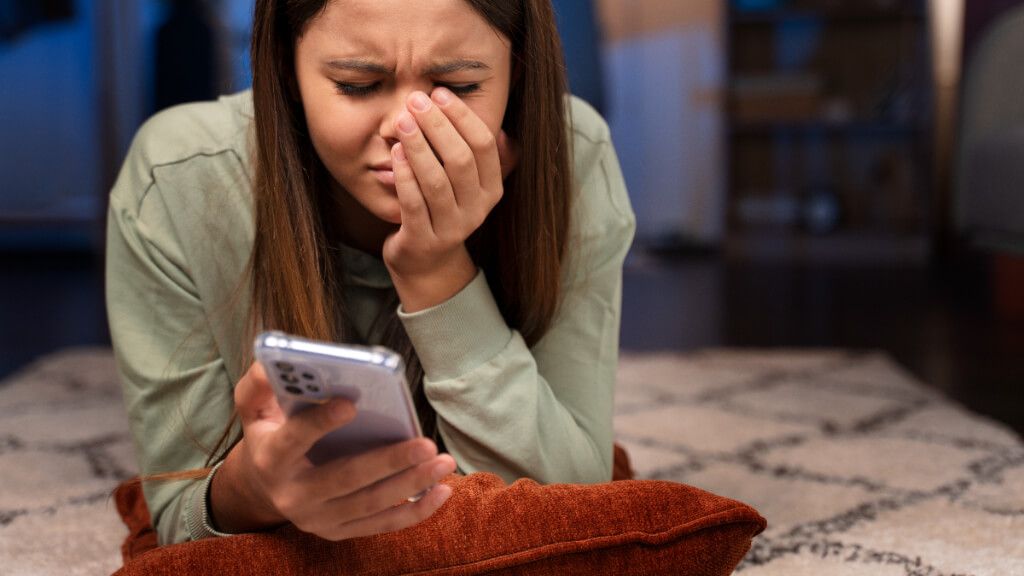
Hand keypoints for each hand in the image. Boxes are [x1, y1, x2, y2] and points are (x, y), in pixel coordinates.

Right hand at [209, 362, 455, 539]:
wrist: (264, 486)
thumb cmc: (271, 434)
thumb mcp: (255, 407)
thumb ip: (259, 383)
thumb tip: (272, 362)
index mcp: (271, 459)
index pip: (293, 440)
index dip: (320, 422)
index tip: (350, 403)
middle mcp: (293, 496)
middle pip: (345, 479)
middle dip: (389, 462)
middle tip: (426, 444)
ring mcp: (317, 519)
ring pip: (370, 504)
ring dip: (411, 483)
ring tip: (443, 462)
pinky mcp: (339, 531)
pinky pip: (382, 524)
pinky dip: (415, 510)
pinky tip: (442, 491)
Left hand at [383, 87, 517, 312]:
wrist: (426, 262)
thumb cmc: (442, 210)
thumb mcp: (468, 186)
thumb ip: (481, 159)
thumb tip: (502, 130)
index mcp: (491, 190)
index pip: (484, 146)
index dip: (463, 116)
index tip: (440, 93)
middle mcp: (476, 210)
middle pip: (460, 160)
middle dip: (437, 126)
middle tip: (415, 100)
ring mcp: (451, 228)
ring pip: (436, 181)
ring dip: (419, 147)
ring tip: (402, 121)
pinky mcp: (423, 241)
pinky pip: (413, 203)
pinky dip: (404, 175)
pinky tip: (394, 152)